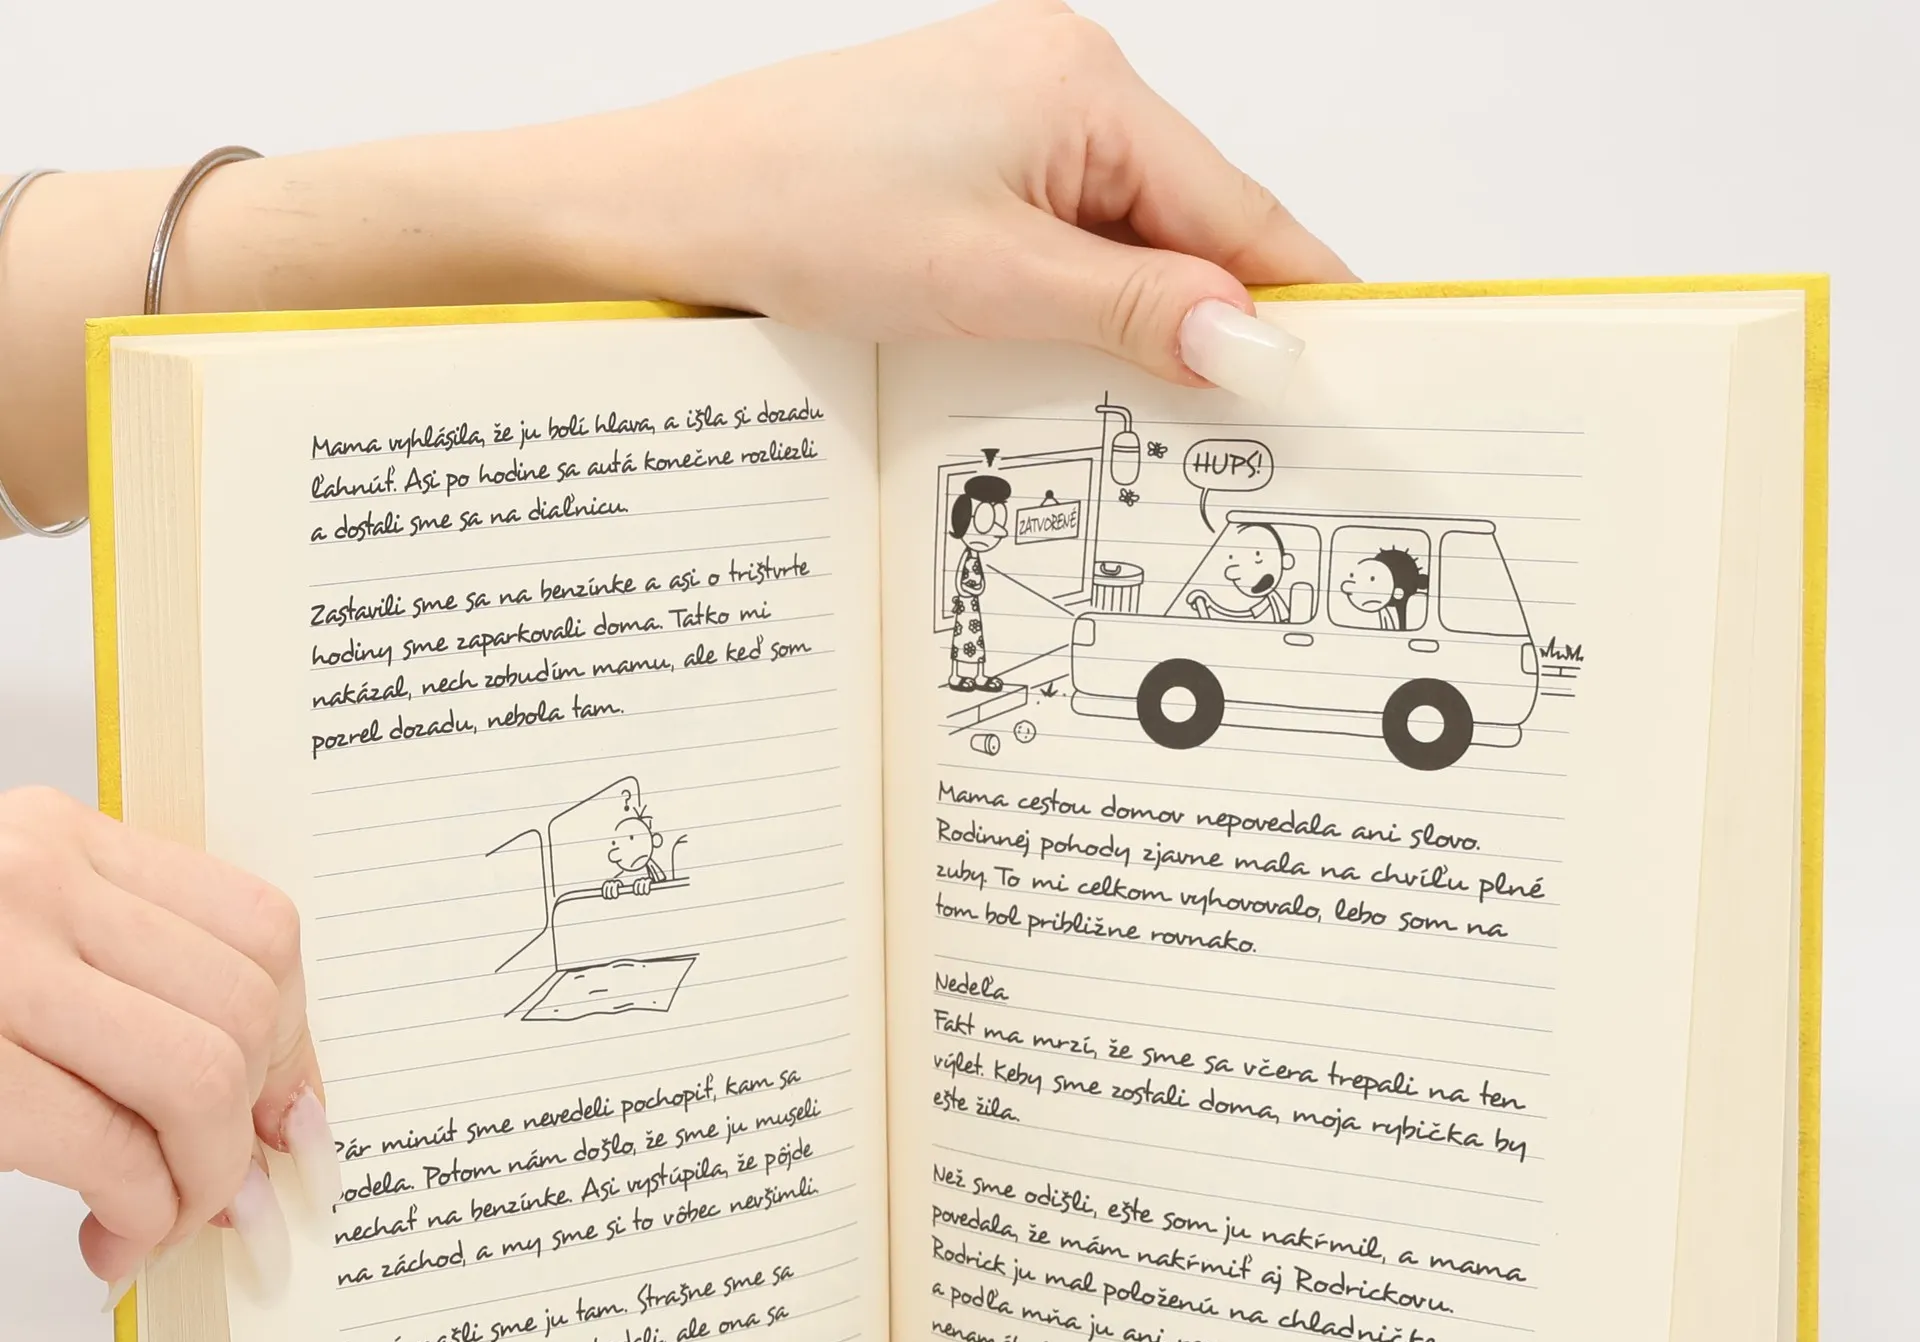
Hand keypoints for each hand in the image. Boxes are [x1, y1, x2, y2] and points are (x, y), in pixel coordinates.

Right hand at [0, 787, 335, 1291]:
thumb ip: (135, 989)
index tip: (281, 1113)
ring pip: (197, 1078)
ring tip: (155, 1221)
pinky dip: (138, 1215)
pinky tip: (111, 1240)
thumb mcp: (22, 945)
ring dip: (197, 1182)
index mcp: (58, 838)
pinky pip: (108, 1145)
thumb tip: (281, 1109)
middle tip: (213, 1193)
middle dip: (247, 1129)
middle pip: (244, 1010)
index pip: (261, 929)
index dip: (294, 1040)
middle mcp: (30, 878)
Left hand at [519, 0, 1351, 384]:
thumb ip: (1135, 312)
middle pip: (1190, 226)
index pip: (1239, 211)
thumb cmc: (797, 212)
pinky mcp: (971, 159)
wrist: (662, 206)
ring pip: (1126, 243)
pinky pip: (1065, 241)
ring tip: (1154, 418)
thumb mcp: (990, 281)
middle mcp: (1063, 83)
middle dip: (1213, 328)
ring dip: (1141, 327)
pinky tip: (1073, 367)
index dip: (1296, 302)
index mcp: (1087, 86)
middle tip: (1247, 437)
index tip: (1343, 381)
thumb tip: (1254, 343)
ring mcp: (1015, 118)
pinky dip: (1080, 307)